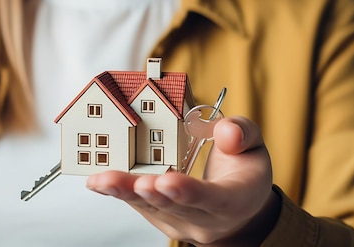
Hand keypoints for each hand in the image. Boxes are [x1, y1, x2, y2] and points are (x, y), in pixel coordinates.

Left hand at [86, 116, 281, 245]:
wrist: (237, 210)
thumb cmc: (243, 172)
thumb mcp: (254, 147)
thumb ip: (243, 133)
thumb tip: (226, 131)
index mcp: (234, 200)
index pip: (214, 199)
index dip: (190, 192)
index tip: (168, 182)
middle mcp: (206, 219)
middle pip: (175, 207)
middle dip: (153, 194)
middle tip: (136, 182)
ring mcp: (180, 222)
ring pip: (150, 208)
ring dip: (126, 192)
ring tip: (104, 180)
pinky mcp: (160, 218)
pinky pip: (138, 205)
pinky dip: (118, 192)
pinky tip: (99, 182)